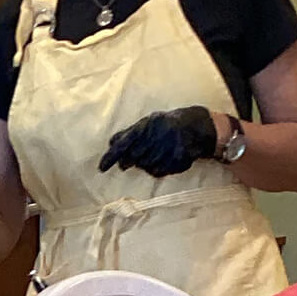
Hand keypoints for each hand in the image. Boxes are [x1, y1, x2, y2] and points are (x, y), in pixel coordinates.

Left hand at [98, 106, 218, 176]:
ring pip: (146, 166)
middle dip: (130, 161)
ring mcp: (170, 147)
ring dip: (145, 164)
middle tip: (133, 160)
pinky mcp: (179, 158)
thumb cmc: (164, 125)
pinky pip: (159, 172)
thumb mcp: (146, 124)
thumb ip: (127, 134)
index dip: (111, 156)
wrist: (195, 126)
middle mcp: (159, 134)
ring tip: (154, 154)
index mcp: (148, 124)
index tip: (101, 169)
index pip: (124, 142)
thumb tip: (110, 145)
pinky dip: (157, 169)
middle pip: (134, 158)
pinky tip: (163, 160)